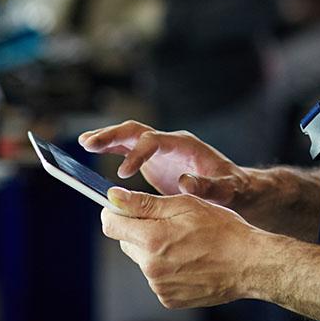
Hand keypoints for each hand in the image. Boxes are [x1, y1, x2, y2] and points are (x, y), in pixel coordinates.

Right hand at [79, 121, 252, 208]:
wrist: (235, 187)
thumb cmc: (233, 188)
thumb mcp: (227, 189)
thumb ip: (210, 187)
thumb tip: (185, 182)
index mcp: (184, 145)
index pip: (155, 140)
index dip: (137, 153)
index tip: (123, 172)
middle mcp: (169, 142)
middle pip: (136, 131)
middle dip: (113, 136)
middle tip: (89, 144)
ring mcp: (159, 149)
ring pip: (128, 136)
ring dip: (106, 139)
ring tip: (84, 143)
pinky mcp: (152, 160)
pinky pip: (127, 149)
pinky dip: (109, 148)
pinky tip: (90, 149)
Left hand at [100, 187, 262, 307]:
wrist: (249, 264)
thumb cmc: (222, 228)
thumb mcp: (185, 205)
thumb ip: (145, 203)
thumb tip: (113, 197)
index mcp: (152, 239)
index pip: (110, 224)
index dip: (114, 212)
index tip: (123, 207)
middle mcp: (151, 266)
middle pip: (126, 242)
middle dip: (139, 230)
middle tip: (169, 222)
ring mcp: (159, 286)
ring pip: (143, 260)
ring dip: (155, 249)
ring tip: (186, 243)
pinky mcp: (168, 299)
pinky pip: (156, 278)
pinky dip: (166, 268)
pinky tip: (189, 260)